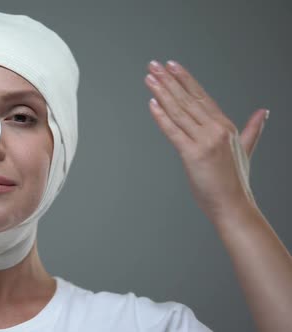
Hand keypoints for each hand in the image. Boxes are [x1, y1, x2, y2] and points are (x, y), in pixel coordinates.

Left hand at [144, 60, 267, 221]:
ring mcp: (205, 141)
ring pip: (179, 111)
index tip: (172, 66)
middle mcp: (216, 129)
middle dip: (169, 80)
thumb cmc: (235, 181)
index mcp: (226, 126)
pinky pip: (174, 131)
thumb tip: (263, 112)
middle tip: (154, 65)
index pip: (202, 96)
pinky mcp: (193, 154)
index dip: (186, 80)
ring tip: (149, 78)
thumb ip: (253, 129)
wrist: (234, 205)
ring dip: (162, 92)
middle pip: (188, 99)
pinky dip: (162, 116)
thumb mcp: (245, 149)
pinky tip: (152, 103)